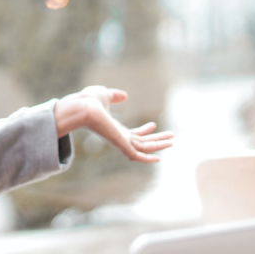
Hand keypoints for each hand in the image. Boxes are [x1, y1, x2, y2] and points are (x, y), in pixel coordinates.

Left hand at [53, 86, 173, 162]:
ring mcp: (119, 142)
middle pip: (142, 142)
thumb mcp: (104, 95)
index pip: (132, 134)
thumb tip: (125, 96)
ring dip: (158, 145)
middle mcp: (118, 137)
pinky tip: (158, 158)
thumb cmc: (89, 100)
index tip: (154, 124)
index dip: (144, 131)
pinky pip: (136, 155)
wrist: (82, 106)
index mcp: (114, 129)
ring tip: (172, 141)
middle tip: (171, 138)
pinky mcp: (120, 144)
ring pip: (143, 148)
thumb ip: (114, 96)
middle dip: (157, 140)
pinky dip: (147, 159)